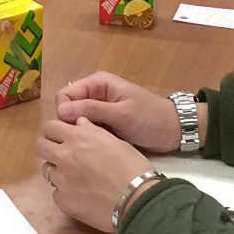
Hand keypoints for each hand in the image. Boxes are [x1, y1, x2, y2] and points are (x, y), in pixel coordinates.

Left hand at [34, 117, 154, 232]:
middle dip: (49, 148)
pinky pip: (56, 193)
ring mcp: (61, 180)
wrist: (137, 200)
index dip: (56, 131)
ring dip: (58, 171)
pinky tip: (82, 195)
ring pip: (47, 170)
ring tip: (76, 177)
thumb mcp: (115, 141)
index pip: (50, 127)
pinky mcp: (63, 201)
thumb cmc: (132, 167)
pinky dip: (66, 192)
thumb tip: (80, 123)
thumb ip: (93, 131)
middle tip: (63, 154)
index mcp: (78, 138)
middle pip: (40, 146)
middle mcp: (64, 156)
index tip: (63, 136)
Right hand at [55, 72, 184, 152]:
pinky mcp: (104, 125)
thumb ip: (92, 110)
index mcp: (97, 83)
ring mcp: (99, 111)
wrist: (173, 131)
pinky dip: (91, 139)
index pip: (65, 95)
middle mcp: (94, 94)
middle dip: (73, 125)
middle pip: (68, 109)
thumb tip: (60, 111)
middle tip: (87, 140)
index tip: (75, 129)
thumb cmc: (150, 118)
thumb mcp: (121, 113)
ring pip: (76, 122)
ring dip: (82, 134)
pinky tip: (99, 149)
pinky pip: (88, 131)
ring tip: (95, 146)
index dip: (65, 112)